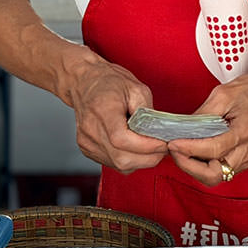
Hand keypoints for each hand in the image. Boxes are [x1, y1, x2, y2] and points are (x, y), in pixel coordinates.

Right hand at [60, 55, 168, 173]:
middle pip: (121, 158)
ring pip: (119, 165)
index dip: (146, 146)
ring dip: (140, 161)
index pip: (121, 139)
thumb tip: (158, 134)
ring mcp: (87, 142)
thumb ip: (147, 113)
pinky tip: (134, 148)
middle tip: (162, 148)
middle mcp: (91, 129)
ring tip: (150, 147)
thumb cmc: (109, 82)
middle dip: (148, 158)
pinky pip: (113, 164)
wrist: (85, 82)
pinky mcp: (87, 149)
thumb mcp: (137, 89)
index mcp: (102, 109)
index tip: (163, 143)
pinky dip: (129, 160)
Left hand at [168, 64, 247, 186]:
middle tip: (176, 151)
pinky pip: (226, 169)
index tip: (173, 143)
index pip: (212, 149)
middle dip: (189, 166)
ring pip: (219, 176)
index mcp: (247, 129)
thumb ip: (202, 114)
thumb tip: (182, 128)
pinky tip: (201, 150)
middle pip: (214, 174)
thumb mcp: (224, 93)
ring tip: (185, 150)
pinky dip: (209, 163)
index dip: (188, 149)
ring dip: (197, 167)